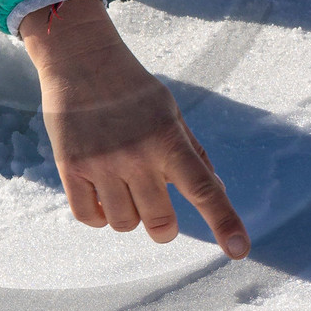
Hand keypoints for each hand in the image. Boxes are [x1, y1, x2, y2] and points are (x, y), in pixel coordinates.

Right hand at [19, 0, 249, 257]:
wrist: (81, 60)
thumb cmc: (133, 88)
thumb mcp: (171, 113)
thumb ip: (193, 152)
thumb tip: (215, 188)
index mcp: (168, 140)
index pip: (204, 190)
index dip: (224, 222)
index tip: (240, 250)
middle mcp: (136, 156)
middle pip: (160, 222)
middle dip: (165, 229)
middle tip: (159, 216)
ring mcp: (101, 164)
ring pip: (124, 223)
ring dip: (130, 217)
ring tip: (124, 191)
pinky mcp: (70, 168)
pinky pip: (89, 217)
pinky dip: (99, 216)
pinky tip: (102, 196)